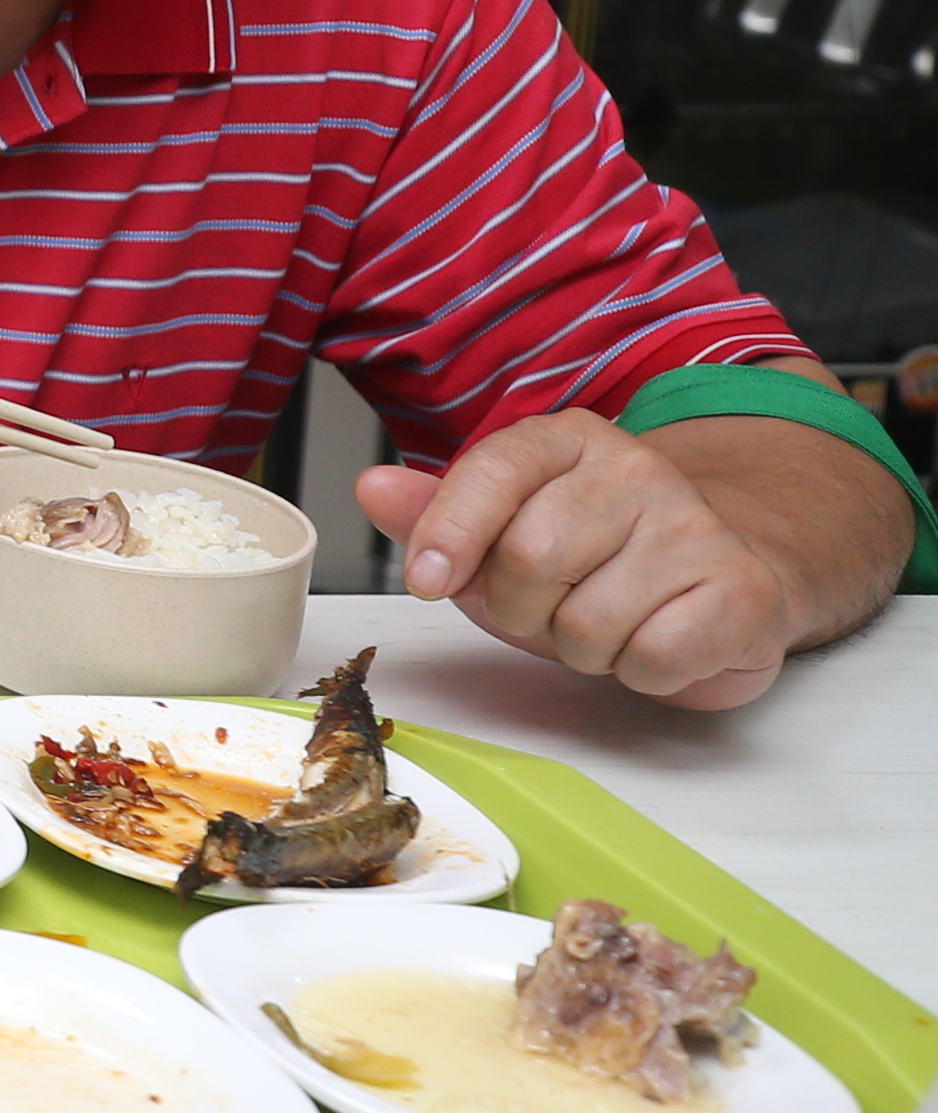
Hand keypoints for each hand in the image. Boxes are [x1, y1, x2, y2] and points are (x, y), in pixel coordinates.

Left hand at [361, 417, 813, 710]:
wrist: (725, 580)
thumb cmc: (599, 563)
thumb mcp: (503, 535)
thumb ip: (436, 515)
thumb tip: (373, 487)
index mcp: (568, 440)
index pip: (492, 471)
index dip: (448, 533)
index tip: (428, 579)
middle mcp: (636, 469)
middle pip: (528, 559)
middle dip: (519, 609)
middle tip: (550, 607)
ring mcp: (695, 526)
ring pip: (585, 621)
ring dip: (579, 647)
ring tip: (610, 621)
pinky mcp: (741, 590)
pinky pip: (649, 658)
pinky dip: (639, 672)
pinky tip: (658, 641)